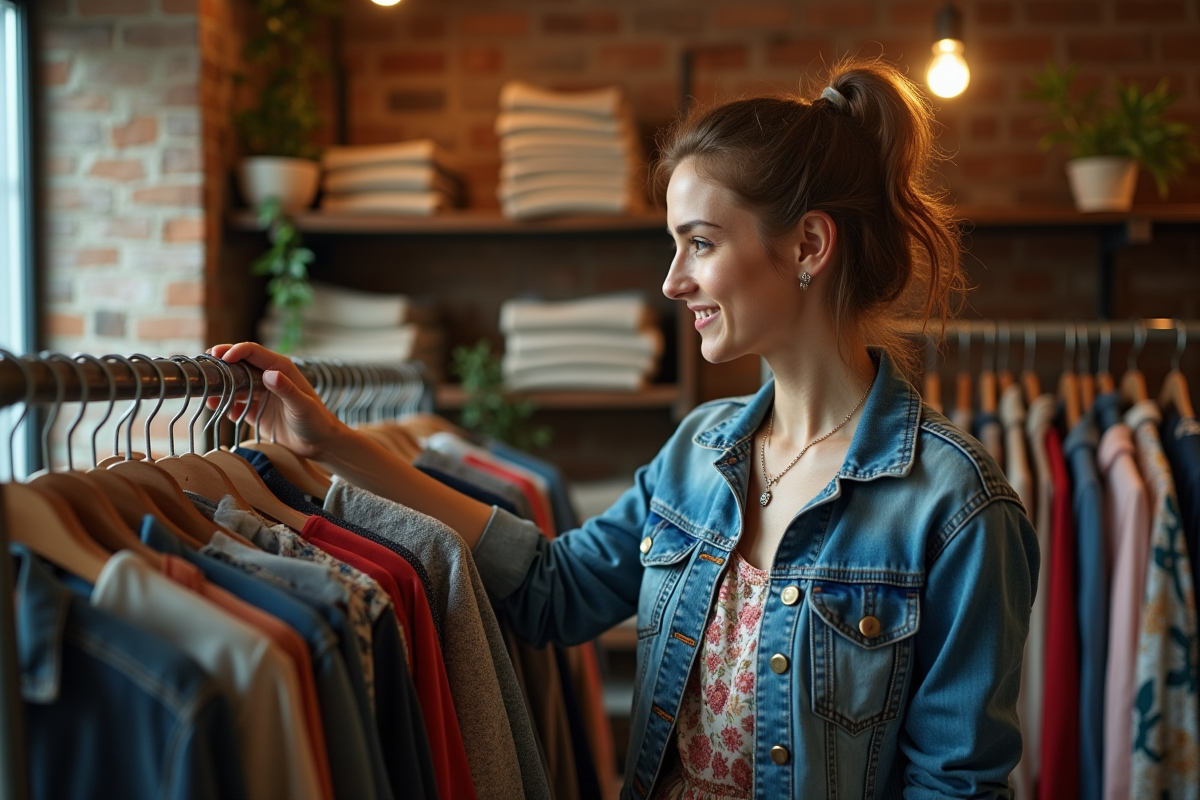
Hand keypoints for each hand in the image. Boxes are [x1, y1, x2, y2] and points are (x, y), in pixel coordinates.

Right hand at [207, 342, 347, 459]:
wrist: (319, 443)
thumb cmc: (316, 421)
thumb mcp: (302, 406)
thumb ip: (287, 390)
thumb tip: (269, 374)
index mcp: (281, 369)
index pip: (253, 352)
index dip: (236, 351)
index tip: (221, 358)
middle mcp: (268, 377)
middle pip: (239, 365)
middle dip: (221, 364)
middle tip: (203, 369)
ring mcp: (260, 394)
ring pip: (234, 384)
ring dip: (220, 388)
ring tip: (208, 394)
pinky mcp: (255, 411)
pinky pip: (235, 404)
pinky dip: (225, 406)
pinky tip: (221, 411)